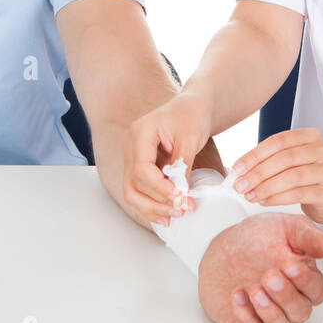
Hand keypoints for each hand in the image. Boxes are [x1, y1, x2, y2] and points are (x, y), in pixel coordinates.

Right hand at [124, 90, 212, 225]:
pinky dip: (153, 203)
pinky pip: (140, 189)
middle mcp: (130, 145)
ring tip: (176, 215)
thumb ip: (182, 166)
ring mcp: (132, 156)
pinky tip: (168, 213)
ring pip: (132, 191)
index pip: (141, 169)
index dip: (160, 188)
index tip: (180, 197)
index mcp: (140, 133)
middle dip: (157, 202)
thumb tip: (180, 194)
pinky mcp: (139, 166)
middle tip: (182, 209)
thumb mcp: (190, 139)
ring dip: (153, 207)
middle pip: (133, 184)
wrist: (192, 107)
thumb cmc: (191, 116)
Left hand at [197, 212, 322, 322]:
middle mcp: (289, 299)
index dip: (306, 282)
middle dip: (286, 296)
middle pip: (300, 312)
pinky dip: (245, 316)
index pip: (317, 291)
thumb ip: (309, 237)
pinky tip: (239, 295)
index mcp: (303, 279)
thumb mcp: (286, 228)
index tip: (292, 267)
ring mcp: (269, 313)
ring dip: (270, 312)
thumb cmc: (257, 239)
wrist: (224, 249)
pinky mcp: (248, 322)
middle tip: (270, 276)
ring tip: (256, 289)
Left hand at [231, 127, 322, 222]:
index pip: (279, 141)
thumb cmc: (308, 176)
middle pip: (284, 158)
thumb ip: (270, 159)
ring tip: (250, 195)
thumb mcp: (291, 160)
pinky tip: (264, 201)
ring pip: (292, 177)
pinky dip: (278, 198)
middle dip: (257, 173)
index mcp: (311, 136)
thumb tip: (240, 170)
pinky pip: (299, 194)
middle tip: (240, 185)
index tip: (237, 168)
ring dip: (266, 187)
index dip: (255, 154)